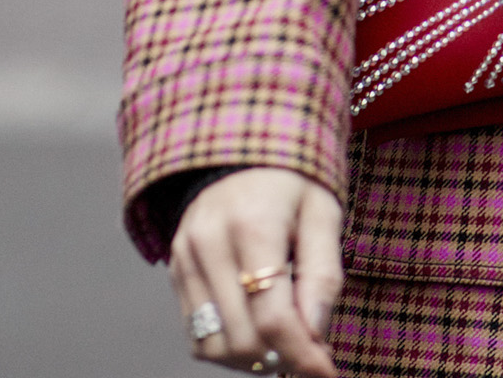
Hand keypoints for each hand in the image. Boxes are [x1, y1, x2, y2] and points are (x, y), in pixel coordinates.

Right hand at [169, 168, 344, 376]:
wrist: (242, 147)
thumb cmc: (293, 178)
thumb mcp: (324, 212)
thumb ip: (323, 274)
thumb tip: (317, 333)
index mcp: (253, 225)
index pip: (273, 316)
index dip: (303, 355)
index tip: (327, 373)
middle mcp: (209, 243)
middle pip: (242, 338)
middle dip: (282, 359)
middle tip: (312, 354)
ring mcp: (185, 258)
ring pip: (213, 345)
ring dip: (254, 360)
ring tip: (285, 343)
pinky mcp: (174, 269)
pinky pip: (196, 333)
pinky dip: (229, 347)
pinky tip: (257, 330)